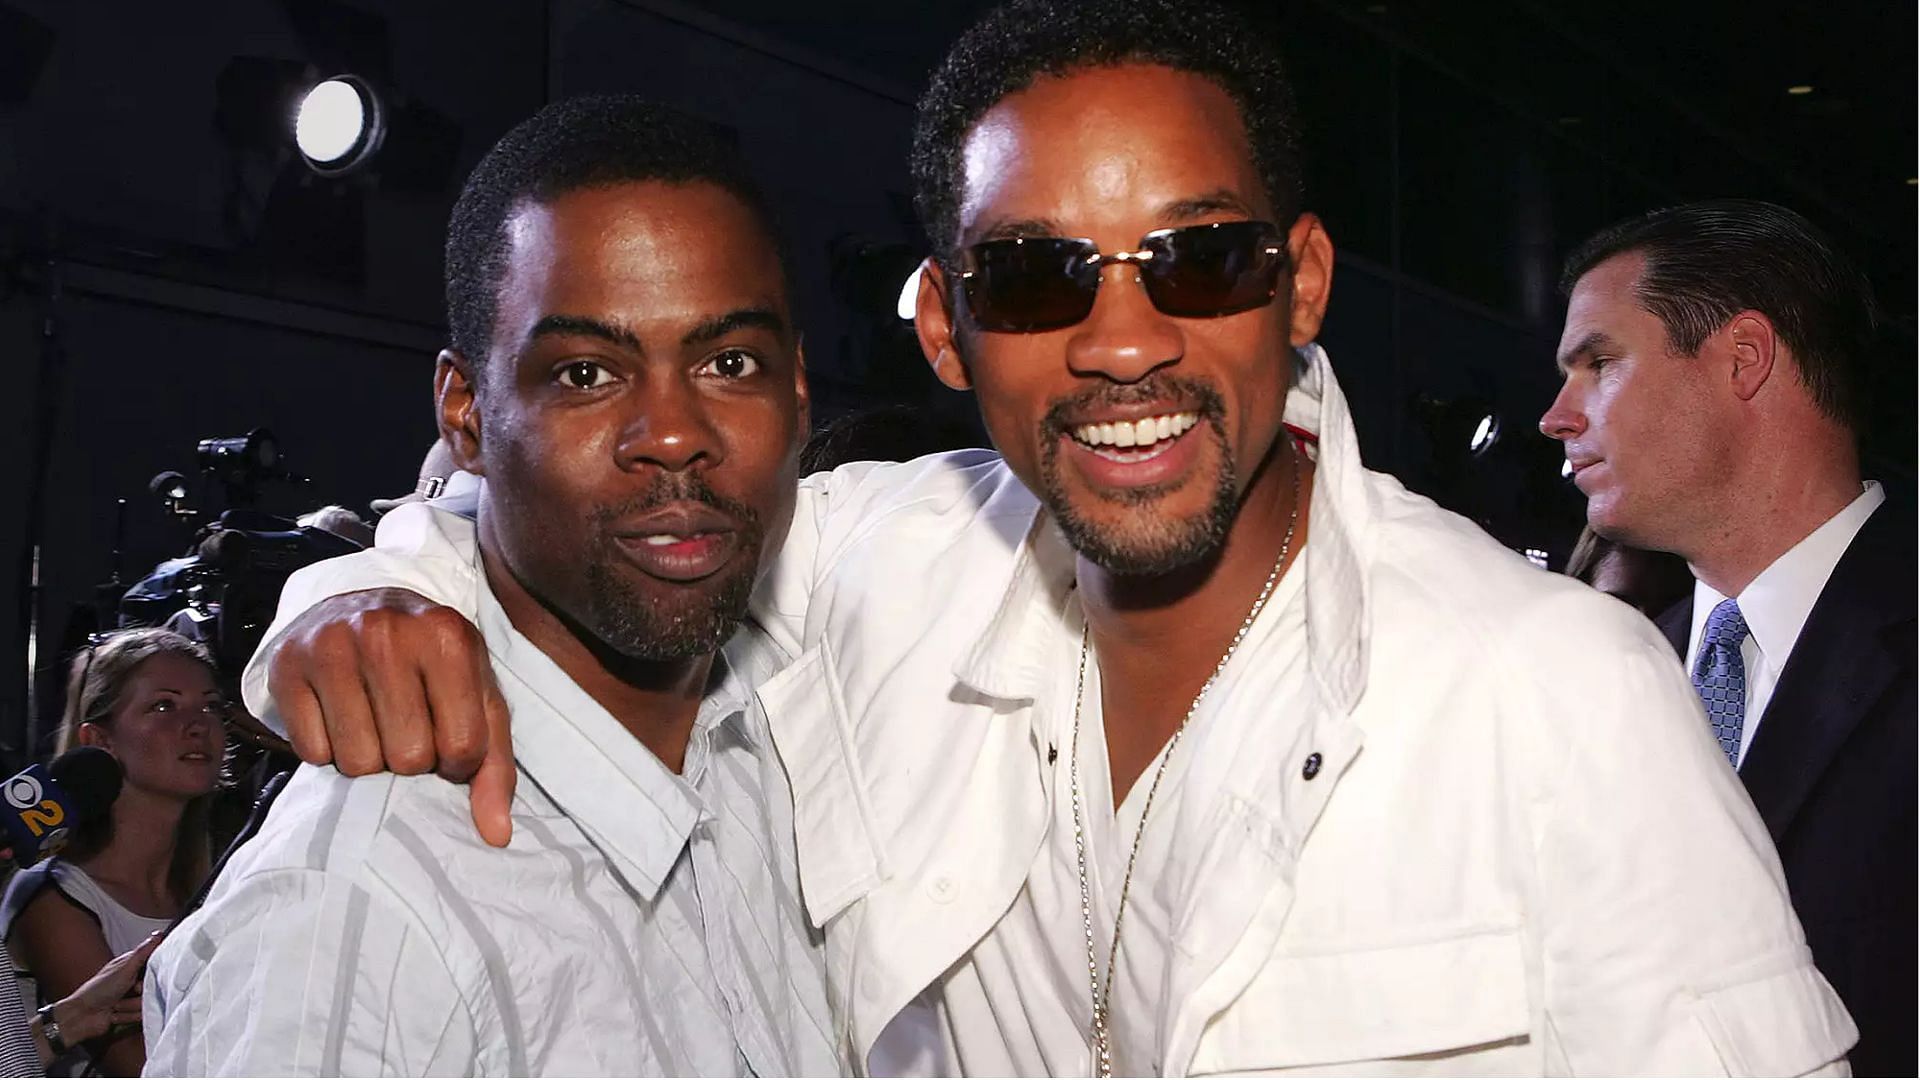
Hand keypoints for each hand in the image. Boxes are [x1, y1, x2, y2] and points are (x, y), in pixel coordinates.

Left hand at [51, 931, 162, 1044]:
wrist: (81, 1016)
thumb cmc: (97, 990)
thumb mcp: (123, 968)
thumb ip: (143, 952)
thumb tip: (158, 934)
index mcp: (133, 966)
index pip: (156, 965)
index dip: (154, 972)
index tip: (143, 976)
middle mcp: (135, 981)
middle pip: (155, 987)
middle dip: (141, 993)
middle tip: (129, 990)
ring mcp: (133, 999)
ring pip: (148, 1003)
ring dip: (131, 1006)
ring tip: (116, 1005)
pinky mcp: (132, 1014)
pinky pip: (142, 1017)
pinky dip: (127, 1016)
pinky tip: (115, 1014)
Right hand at [265, 587, 515, 845]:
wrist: (363, 602)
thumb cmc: (431, 661)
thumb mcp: (477, 696)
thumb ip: (495, 765)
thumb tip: (496, 835)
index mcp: (447, 638)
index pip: (462, 746)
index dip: (458, 761)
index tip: (448, 741)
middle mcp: (387, 634)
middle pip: (407, 758)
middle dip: (412, 761)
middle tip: (407, 729)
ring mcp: (332, 646)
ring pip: (357, 762)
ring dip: (370, 759)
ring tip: (375, 724)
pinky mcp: (287, 666)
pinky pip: (311, 753)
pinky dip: (328, 749)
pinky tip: (339, 716)